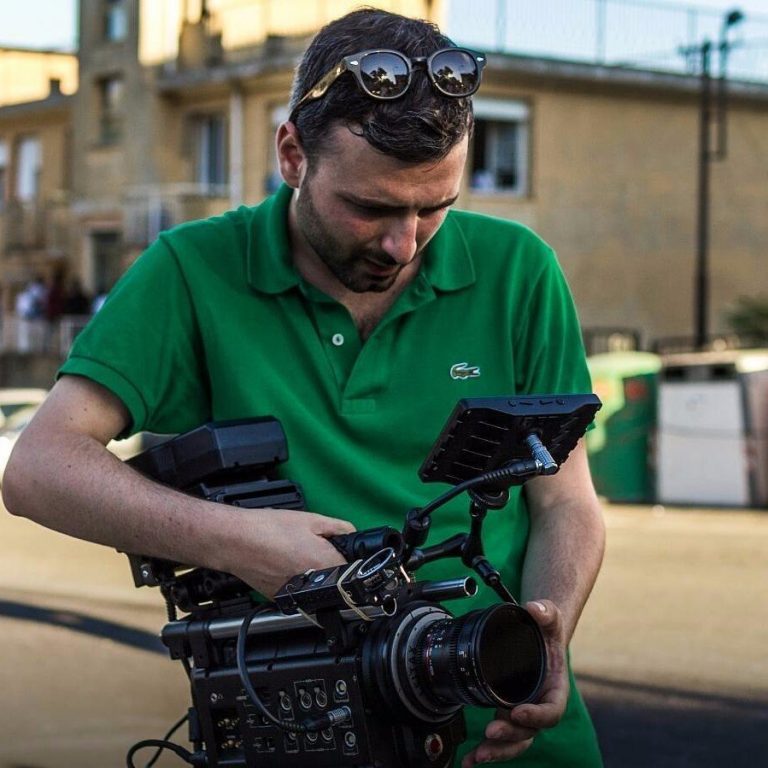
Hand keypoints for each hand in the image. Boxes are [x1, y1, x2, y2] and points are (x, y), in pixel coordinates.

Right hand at [228, 508, 355, 597]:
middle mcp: (313, 585)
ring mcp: (295, 595)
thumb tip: (353, 535)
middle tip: (311, 547)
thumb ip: (339, 528)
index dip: (346, 556)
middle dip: (328, 564)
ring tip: (293, 554)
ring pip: (314, 587)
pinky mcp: (279, 599)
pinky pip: (296, 591)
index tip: (338, 549)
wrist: (235, 541)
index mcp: (325, 564)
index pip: (351, 568)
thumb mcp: (311, 519)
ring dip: (311, 573)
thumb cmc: (269, 529)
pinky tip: (281, 563)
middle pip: (333, 579)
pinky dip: (293, 579)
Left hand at [461, 599, 568, 765]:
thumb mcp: (550, 617)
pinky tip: (469, 758)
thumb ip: (546, 612)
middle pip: (529, 732)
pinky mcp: (507, 715)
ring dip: (497, 751)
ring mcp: (524, 714)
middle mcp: (540, 706)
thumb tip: (534, 608)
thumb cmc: (546, 631)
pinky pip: (500, 739)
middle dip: (510, 736)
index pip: (551, 710)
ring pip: (514, 742)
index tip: (518, 711)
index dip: (537, 715)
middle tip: (491, 731)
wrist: (537, 638)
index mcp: (554, 689)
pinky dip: (487, 750)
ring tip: (477, 756)